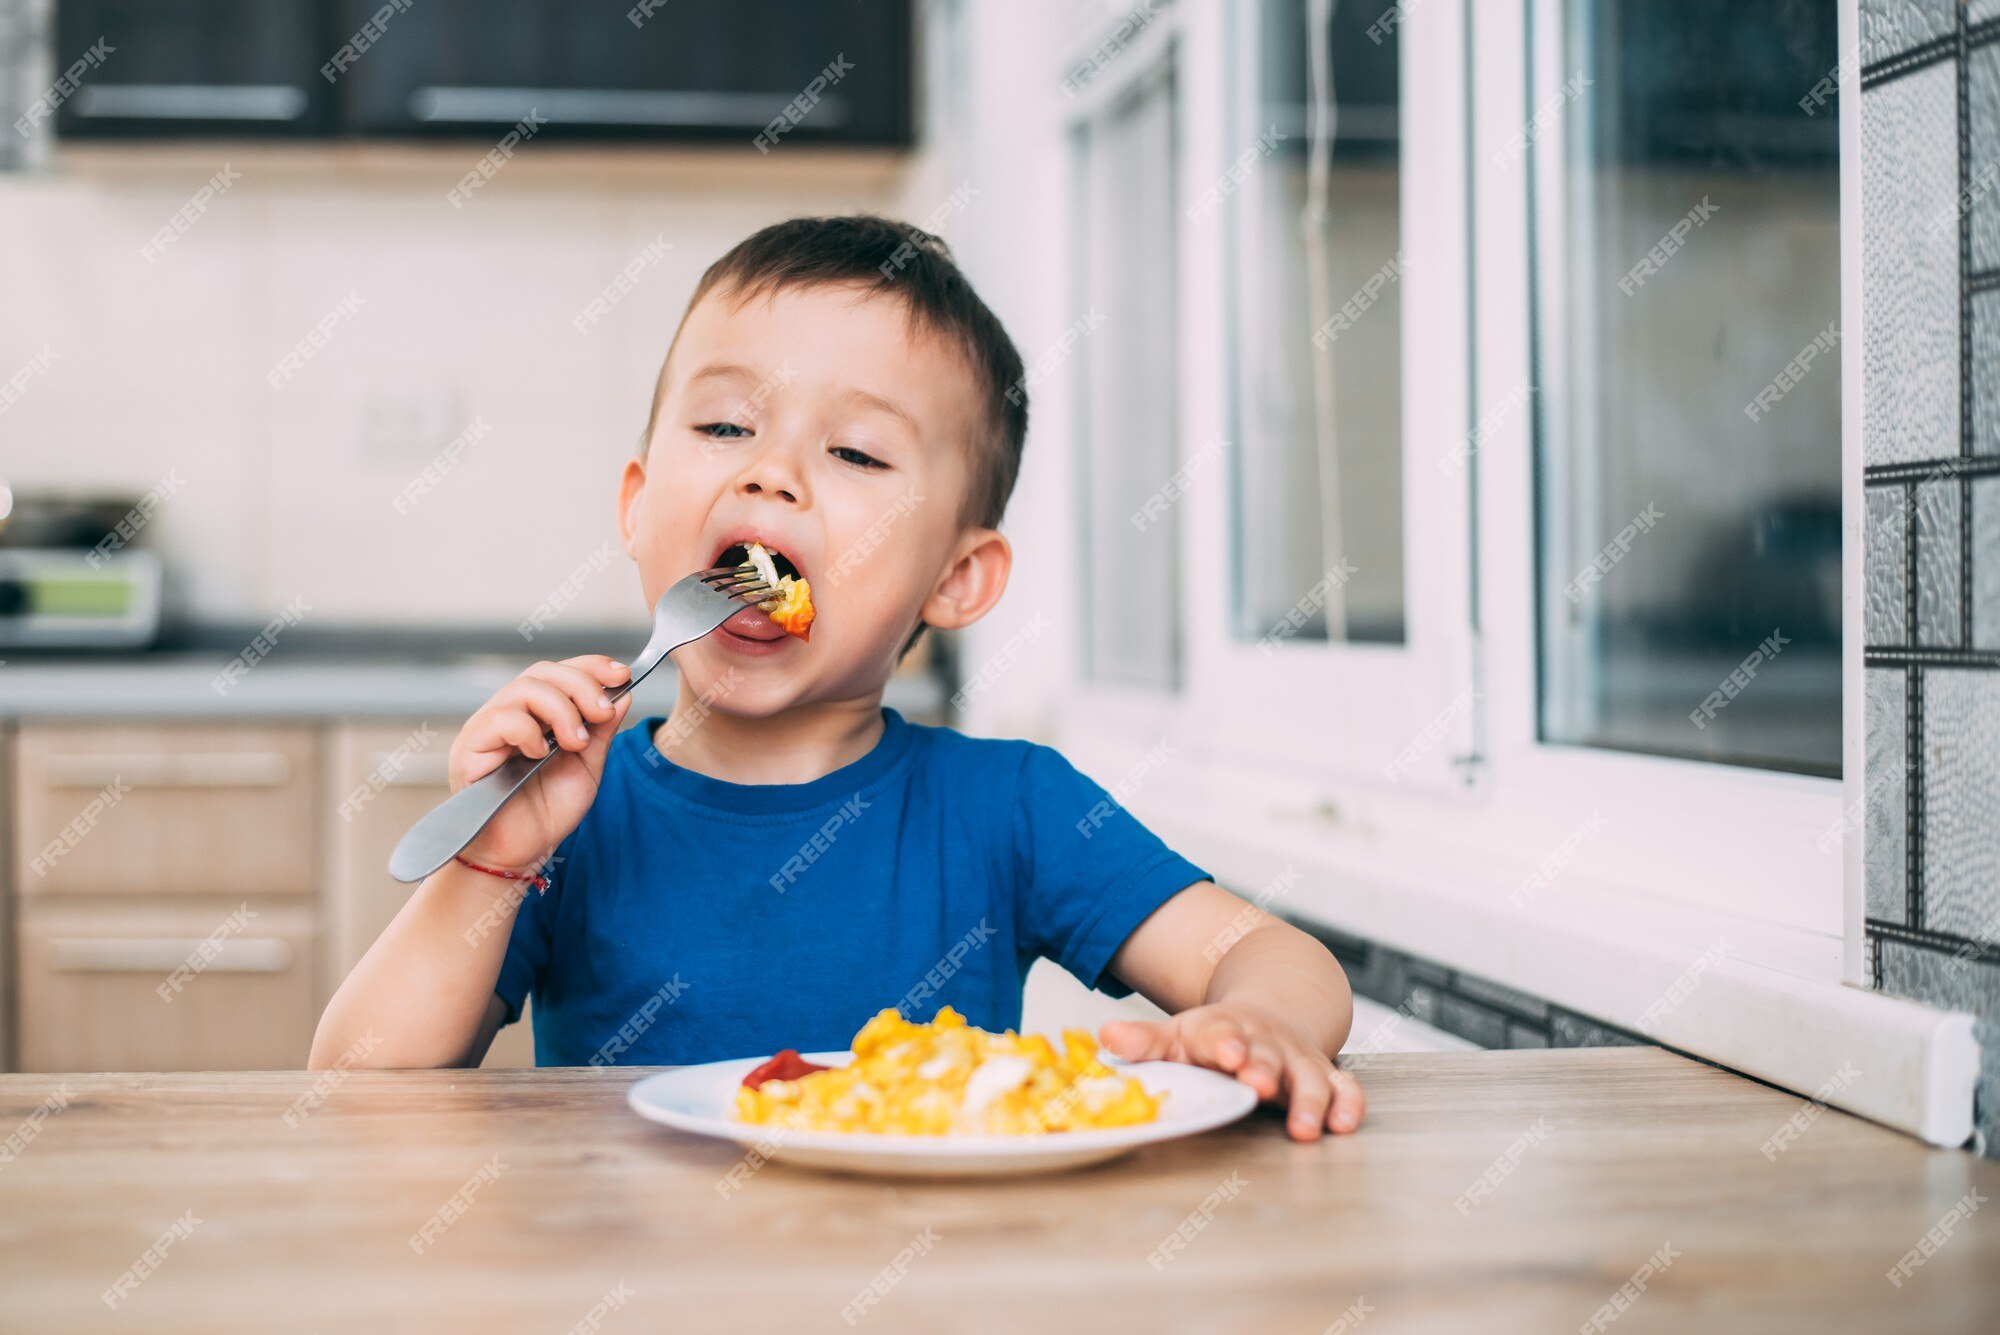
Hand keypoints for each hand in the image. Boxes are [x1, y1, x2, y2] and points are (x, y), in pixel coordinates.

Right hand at [450, 655, 632, 872]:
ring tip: (575, 743)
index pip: (561, 673)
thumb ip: (601, 731)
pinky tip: (540, 753)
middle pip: (543, 673)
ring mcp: (488, 727)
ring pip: (523, 689)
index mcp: (538, 714)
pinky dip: (527, 730)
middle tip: (602, 713)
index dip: (591, 666)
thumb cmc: (548, 812)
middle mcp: (511, 713)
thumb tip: (622, 693)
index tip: (622, 674)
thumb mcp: (587, 767)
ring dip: (560, 709)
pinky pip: (498, 719)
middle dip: (581, 686)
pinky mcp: (470, 747)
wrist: (520, 852)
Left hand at [1100, 1003, 1365, 1140]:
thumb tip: (1106, 1036)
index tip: (1227, 1053)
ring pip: (1310, 1075)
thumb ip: (1145, 1041)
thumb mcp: (1177, 1034)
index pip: (1223, 1035)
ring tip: (1305, 1127)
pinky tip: (1345, 1124)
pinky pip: (1344, 1087)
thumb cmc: (1216, 1037)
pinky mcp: (1324, 1075)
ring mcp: (1297, 1059)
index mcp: (1224, 1032)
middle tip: (1260, 1086)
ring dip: (1309, 1099)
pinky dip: (1348, 1103)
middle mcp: (1265, 1043)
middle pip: (1267, 1055)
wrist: (1271, 1012)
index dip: (1225, 1043)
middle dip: (1265, 1069)